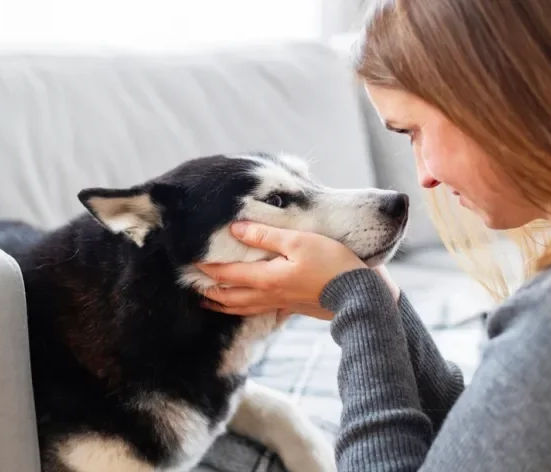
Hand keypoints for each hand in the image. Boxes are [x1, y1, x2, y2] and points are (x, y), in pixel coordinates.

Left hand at [196, 221, 366, 317]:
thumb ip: (266, 234)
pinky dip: (246, 309)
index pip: (227, 274)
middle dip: (209, 292)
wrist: (360, 296)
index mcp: (266, 278)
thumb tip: (236, 228)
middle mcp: (269, 295)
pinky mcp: (294, 308)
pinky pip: (262, 310)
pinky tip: (249, 306)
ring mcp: (282, 304)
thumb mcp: (299, 241)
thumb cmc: (331, 264)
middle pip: (230, 297)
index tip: (189, 263)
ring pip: (244, 307)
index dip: (207, 269)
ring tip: (210, 303)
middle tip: (192, 288)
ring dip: (223, 305)